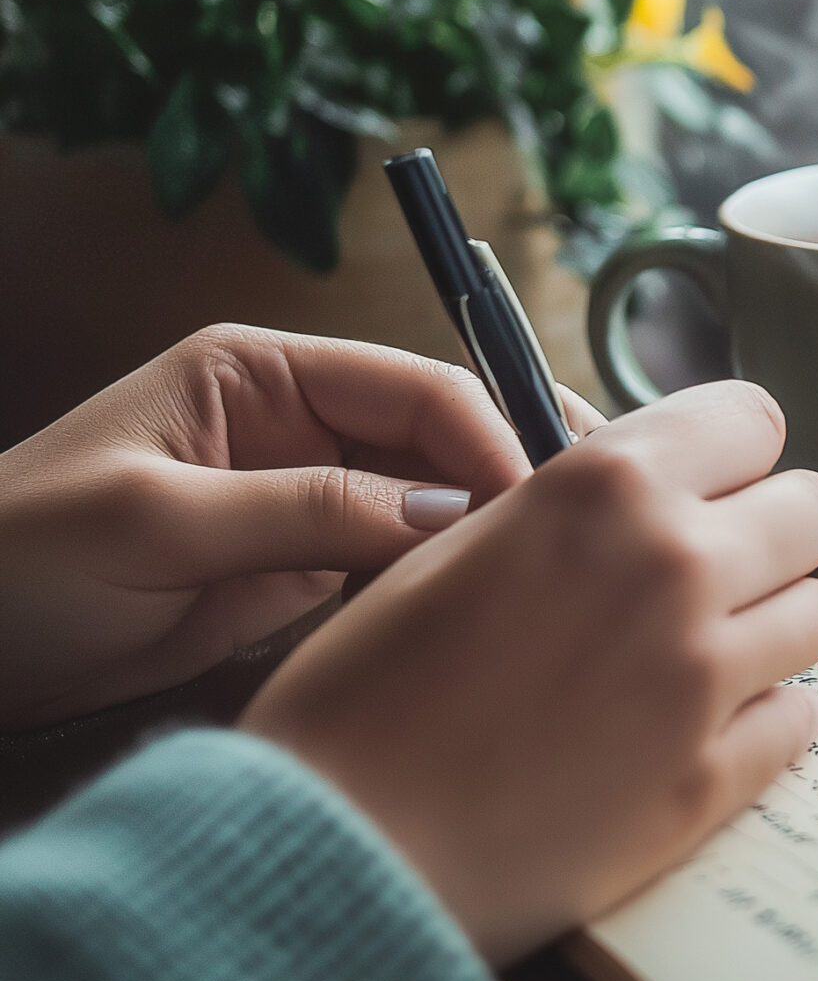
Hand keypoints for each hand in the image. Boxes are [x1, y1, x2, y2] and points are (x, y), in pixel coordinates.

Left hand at [0, 324, 554, 728]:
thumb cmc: (15, 562)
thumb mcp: (155, 524)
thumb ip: (307, 510)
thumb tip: (450, 515)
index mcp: (262, 373)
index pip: (413, 385)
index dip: (490, 432)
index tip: (545, 502)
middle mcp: (297, 423)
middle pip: (443, 433)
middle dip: (517, 469)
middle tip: (595, 527)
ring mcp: (305, 497)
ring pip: (436, 499)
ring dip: (494, 529)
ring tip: (565, 573)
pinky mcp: (303, 570)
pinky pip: (404, 564)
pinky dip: (454, 580)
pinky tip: (496, 606)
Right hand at [241, 380, 817, 963]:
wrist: (327, 847)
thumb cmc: (359, 697)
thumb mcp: (448, 550)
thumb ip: (566, 505)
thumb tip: (644, 485)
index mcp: (603, 486)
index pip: (751, 417)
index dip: (728, 453)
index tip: (705, 485)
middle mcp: (673, 564)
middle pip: (814, 510)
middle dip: (770, 534)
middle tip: (711, 574)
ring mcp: (703, 676)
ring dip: (773, 626)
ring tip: (704, 655)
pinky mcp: (714, 779)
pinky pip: (802, 718)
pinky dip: (770, 718)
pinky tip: (710, 727)